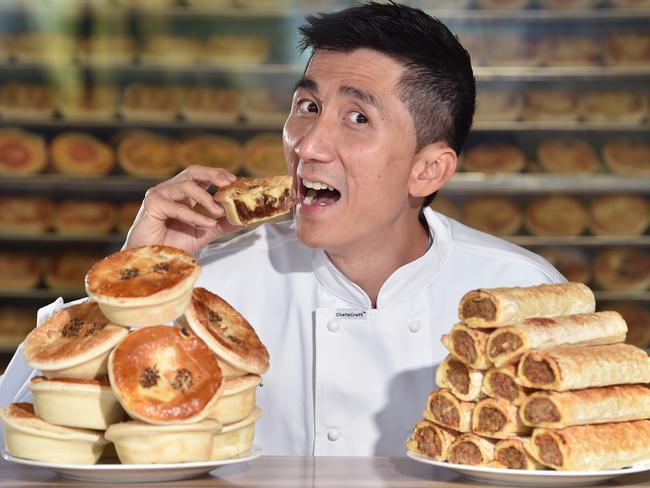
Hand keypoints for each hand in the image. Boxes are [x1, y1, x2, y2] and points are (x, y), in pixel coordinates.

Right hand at [124, 165, 242, 253]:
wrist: (155, 260)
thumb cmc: (174, 245)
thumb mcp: (204, 233)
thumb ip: (222, 225)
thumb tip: (244, 220)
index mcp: (182, 194)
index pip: (200, 176)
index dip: (217, 174)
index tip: (234, 180)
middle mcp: (170, 190)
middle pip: (193, 171)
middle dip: (213, 174)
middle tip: (229, 182)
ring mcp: (159, 195)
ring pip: (187, 187)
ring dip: (206, 199)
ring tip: (219, 212)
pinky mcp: (152, 204)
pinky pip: (178, 207)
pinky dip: (195, 216)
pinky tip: (206, 224)